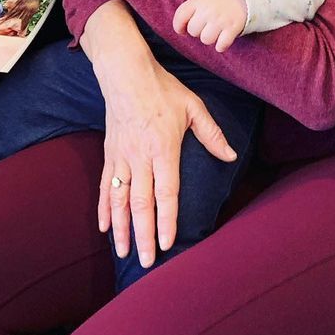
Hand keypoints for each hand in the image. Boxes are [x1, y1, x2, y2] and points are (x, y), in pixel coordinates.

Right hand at [82, 2, 235, 267]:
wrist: (125, 72)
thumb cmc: (162, 89)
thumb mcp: (193, 106)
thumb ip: (212, 133)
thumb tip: (231, 156)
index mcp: (163, 147)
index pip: (166, 191)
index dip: (166, 219)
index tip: (167, 243)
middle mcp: (140, 156)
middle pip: (140, 202)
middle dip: (142, 234)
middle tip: (145, 261)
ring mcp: (121, 156)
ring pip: (119, 199)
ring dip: (121, 227)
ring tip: (122, 251)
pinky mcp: (110, 153)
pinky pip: (105, 185)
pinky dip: (104, 208)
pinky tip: (104, 227)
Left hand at [173, 0, 247, 52]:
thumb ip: (192, 6)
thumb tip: (182, 26)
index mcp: (198, 1)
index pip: (179, 17)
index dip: (178, 27)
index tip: (182, 30)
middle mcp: (207, 10)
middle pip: (193, 31)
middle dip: (198, 30)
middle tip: (206, 25)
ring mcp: (220, 19)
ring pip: (205, 39)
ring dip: (209, 38)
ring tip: (215, 31)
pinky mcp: (233, 27)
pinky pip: (221, 45)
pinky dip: (221, 45)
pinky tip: (223, 39)